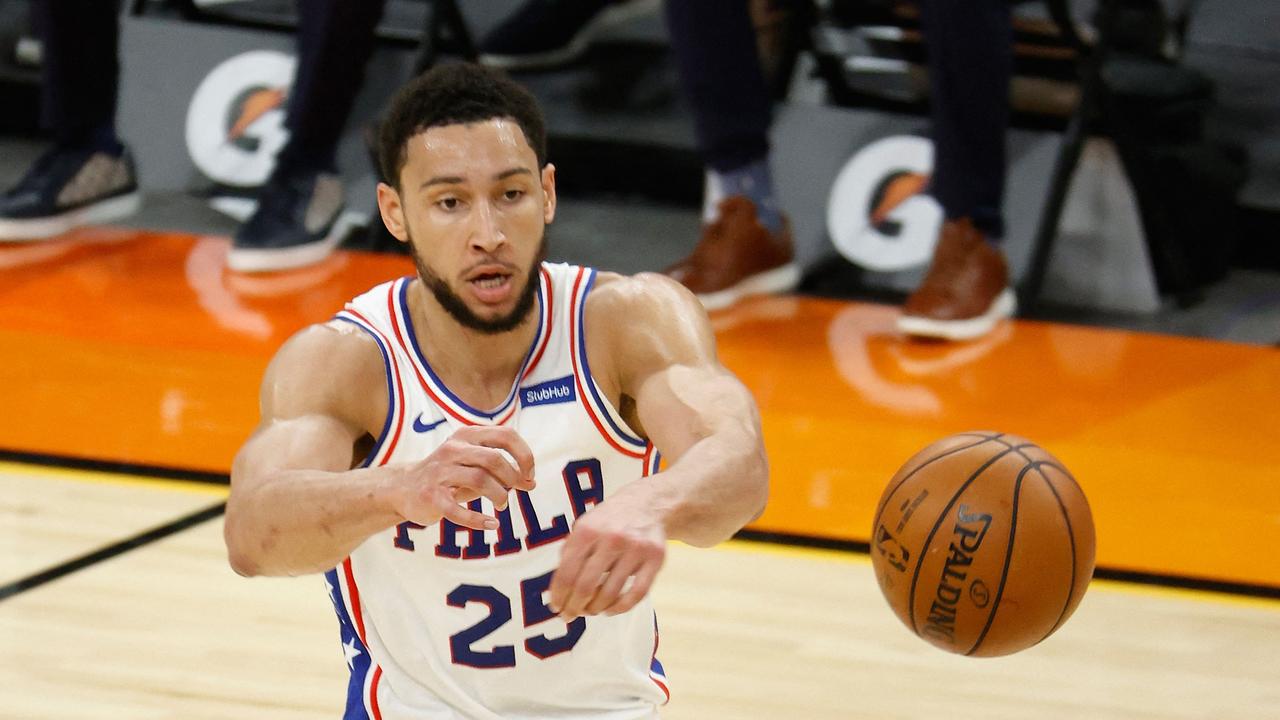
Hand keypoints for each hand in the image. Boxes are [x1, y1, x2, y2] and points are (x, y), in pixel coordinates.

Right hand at [391, 425, 535, 530]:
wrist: (403, 488)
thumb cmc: (448, 475)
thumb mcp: (474, 464)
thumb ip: (501, 470)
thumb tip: (531, 482)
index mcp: (467, 435)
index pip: (506, 435)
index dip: (524, 455)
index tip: (529, 475)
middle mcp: (453, 449)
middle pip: (494, 458)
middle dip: (512, 477)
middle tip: (517, 491)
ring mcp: (440, 472)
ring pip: (480, 480)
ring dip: (499, 496)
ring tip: (502, 505)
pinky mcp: (431, 496)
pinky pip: (458, 510)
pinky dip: (479, 520)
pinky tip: (492, 524)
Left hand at [548, 486, 665, 619]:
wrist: (647, 503)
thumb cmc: (609, 521)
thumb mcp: (584, 526)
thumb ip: (570, 552)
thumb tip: (558, 589)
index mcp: (588, 530)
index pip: (567, 572)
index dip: (558, 595)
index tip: (556, 608)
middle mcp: (611, 539)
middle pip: (586, 586)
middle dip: (574, 607)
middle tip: (570, 616)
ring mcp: (635, 549)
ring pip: (610, 594)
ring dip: (595, 609)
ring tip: (590, 611)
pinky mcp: (654, 559)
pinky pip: (636, 594)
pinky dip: (620, 608)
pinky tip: (610, 610)